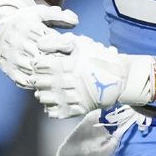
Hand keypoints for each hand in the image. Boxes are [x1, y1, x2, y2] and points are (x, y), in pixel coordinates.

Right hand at [0, 0, 77, 88]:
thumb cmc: (26, 23)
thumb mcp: (40, 14)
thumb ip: (59, 16)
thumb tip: (75, 22)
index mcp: (28, 27)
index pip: (49, 40)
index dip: (62, 46)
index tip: (71, 48)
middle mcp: (17, 42)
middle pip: (42, 56)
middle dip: (56, 60)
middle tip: (68, 64)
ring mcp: (11, 57)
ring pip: (34, 70)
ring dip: (47, 73)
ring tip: (58, 73)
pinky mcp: (7, 69)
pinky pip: (24, 81)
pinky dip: (36, 83)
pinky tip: (45, 79)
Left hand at [32, 33, 155, 118]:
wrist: (119, 78)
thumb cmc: (99, 58)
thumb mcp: (81, 44)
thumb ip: (59, 42)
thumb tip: (39, 44)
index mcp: (69, 65)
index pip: (42, 65)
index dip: (37, 64)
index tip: (37, 63)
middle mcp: (70, 82)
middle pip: (42, 82)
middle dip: (37, 79)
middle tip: (37, 77)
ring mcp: (74, 97)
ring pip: (47, 98)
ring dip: (41, 94)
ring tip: (43, 90)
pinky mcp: (79, 109)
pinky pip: (58, 112)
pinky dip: (50, 108)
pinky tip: (52, 102)